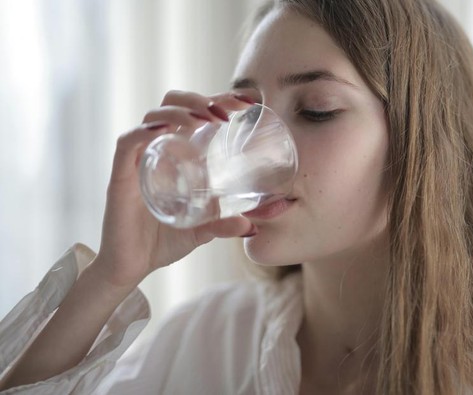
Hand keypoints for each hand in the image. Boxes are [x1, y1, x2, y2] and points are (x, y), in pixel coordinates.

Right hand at [92, 90, 252, 288]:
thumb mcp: (202, 231)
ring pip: (152, 117)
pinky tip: (165, 129)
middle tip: (226, 113)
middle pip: (172, 104)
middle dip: (199, 99)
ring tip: (205, 119)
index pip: (195, 113)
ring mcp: (137, 161)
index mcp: (176, 154)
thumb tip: (251, 225)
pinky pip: (127, 143)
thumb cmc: (163, 242)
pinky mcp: (120, 177)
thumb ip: (224, 224)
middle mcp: (156, 150)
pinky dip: (144, 131)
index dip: (219, 100)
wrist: (131, 268)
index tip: (246, 102)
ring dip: (180, 111)